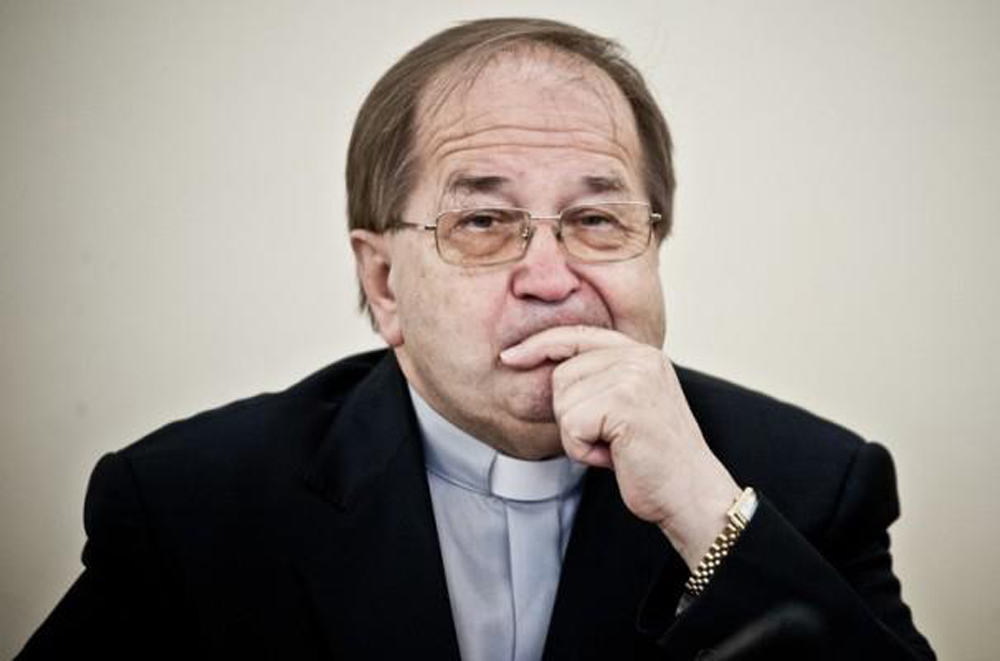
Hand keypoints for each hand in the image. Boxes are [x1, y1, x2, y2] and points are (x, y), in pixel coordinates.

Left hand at [500, 325, 741, 568]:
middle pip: (561, 375)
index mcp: (642, 353)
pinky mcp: (625, 402)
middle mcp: (640, 357)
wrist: (691, 494)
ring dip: (578, 436)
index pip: (576, 335)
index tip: (510, 357)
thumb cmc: (653, 460)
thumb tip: (543, 368)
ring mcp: (634, 377)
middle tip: (608, 439)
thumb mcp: (626, 407)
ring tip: (614, 447)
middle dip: (571, 416)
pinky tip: (614, 457)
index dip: (540, 344)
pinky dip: (583, 451)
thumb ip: (598, 382)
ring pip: (564, 401)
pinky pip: (572, 426)